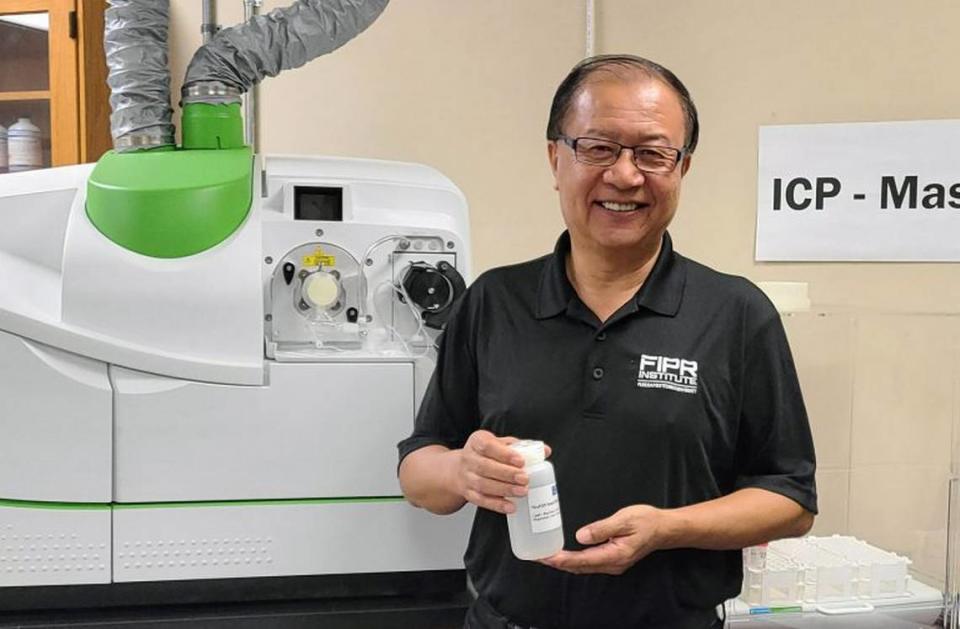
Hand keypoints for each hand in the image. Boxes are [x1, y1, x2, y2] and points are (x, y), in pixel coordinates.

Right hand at [455, 430, 550, 514]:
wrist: (458, 469)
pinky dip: (496, 505)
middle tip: (525, 478)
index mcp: (477, 442)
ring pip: (483, 485)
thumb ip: (520, 446)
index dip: (504, 454)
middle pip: (486, 467)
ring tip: (522, 492)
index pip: (488, 446)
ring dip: (504, 490)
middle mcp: (469, 459)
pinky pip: (481, 501)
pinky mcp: (468, 493)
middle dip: (507, 474)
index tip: (520, 460)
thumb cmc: (484, 455)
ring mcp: (467, 477)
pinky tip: (511, 507)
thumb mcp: (498, 444)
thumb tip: (545, 451)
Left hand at [540, 505, 663, 574]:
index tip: (546, 557)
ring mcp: (612, 563)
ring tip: (546, 556)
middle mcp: (612, 563)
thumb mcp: (624, 519)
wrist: (663, 528)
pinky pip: (588, 563)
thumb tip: (581, 536)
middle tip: (538, 556)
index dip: (562, 559)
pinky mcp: (612, 559)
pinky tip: (565, 554)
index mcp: (615, 555)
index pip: (582, 560)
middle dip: (558, 563)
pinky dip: (574, 560)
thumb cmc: (646, 521)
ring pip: (583, 567)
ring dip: (564, 563)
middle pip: (579, 567)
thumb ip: (602, 528)